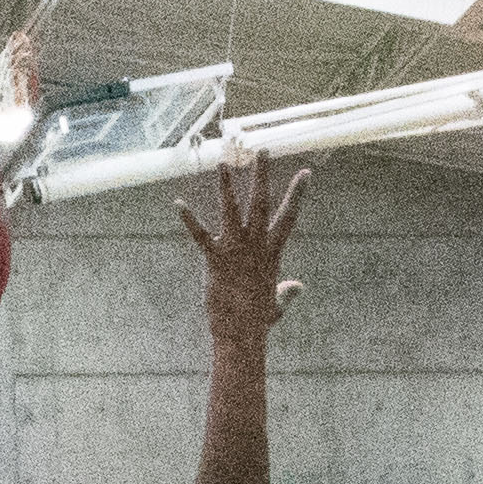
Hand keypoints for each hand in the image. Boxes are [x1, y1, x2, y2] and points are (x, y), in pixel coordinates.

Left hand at [176, 151, 306, 344]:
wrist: (242, 333)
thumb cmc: (259, 320)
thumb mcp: (277, 304)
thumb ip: (288, 291)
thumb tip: (298, 286)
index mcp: (272, 251)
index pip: (288, 216)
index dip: (297, 193)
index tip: (305, 172)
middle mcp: (256, 245)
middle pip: (262, 202)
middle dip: (262, 175)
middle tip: (262, 150)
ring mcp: (235, 249)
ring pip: (232, 210)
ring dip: (227, 185)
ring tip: (223, 163)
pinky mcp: (215, 258)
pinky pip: (200, 235)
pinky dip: (189, 219)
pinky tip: (177, 204)